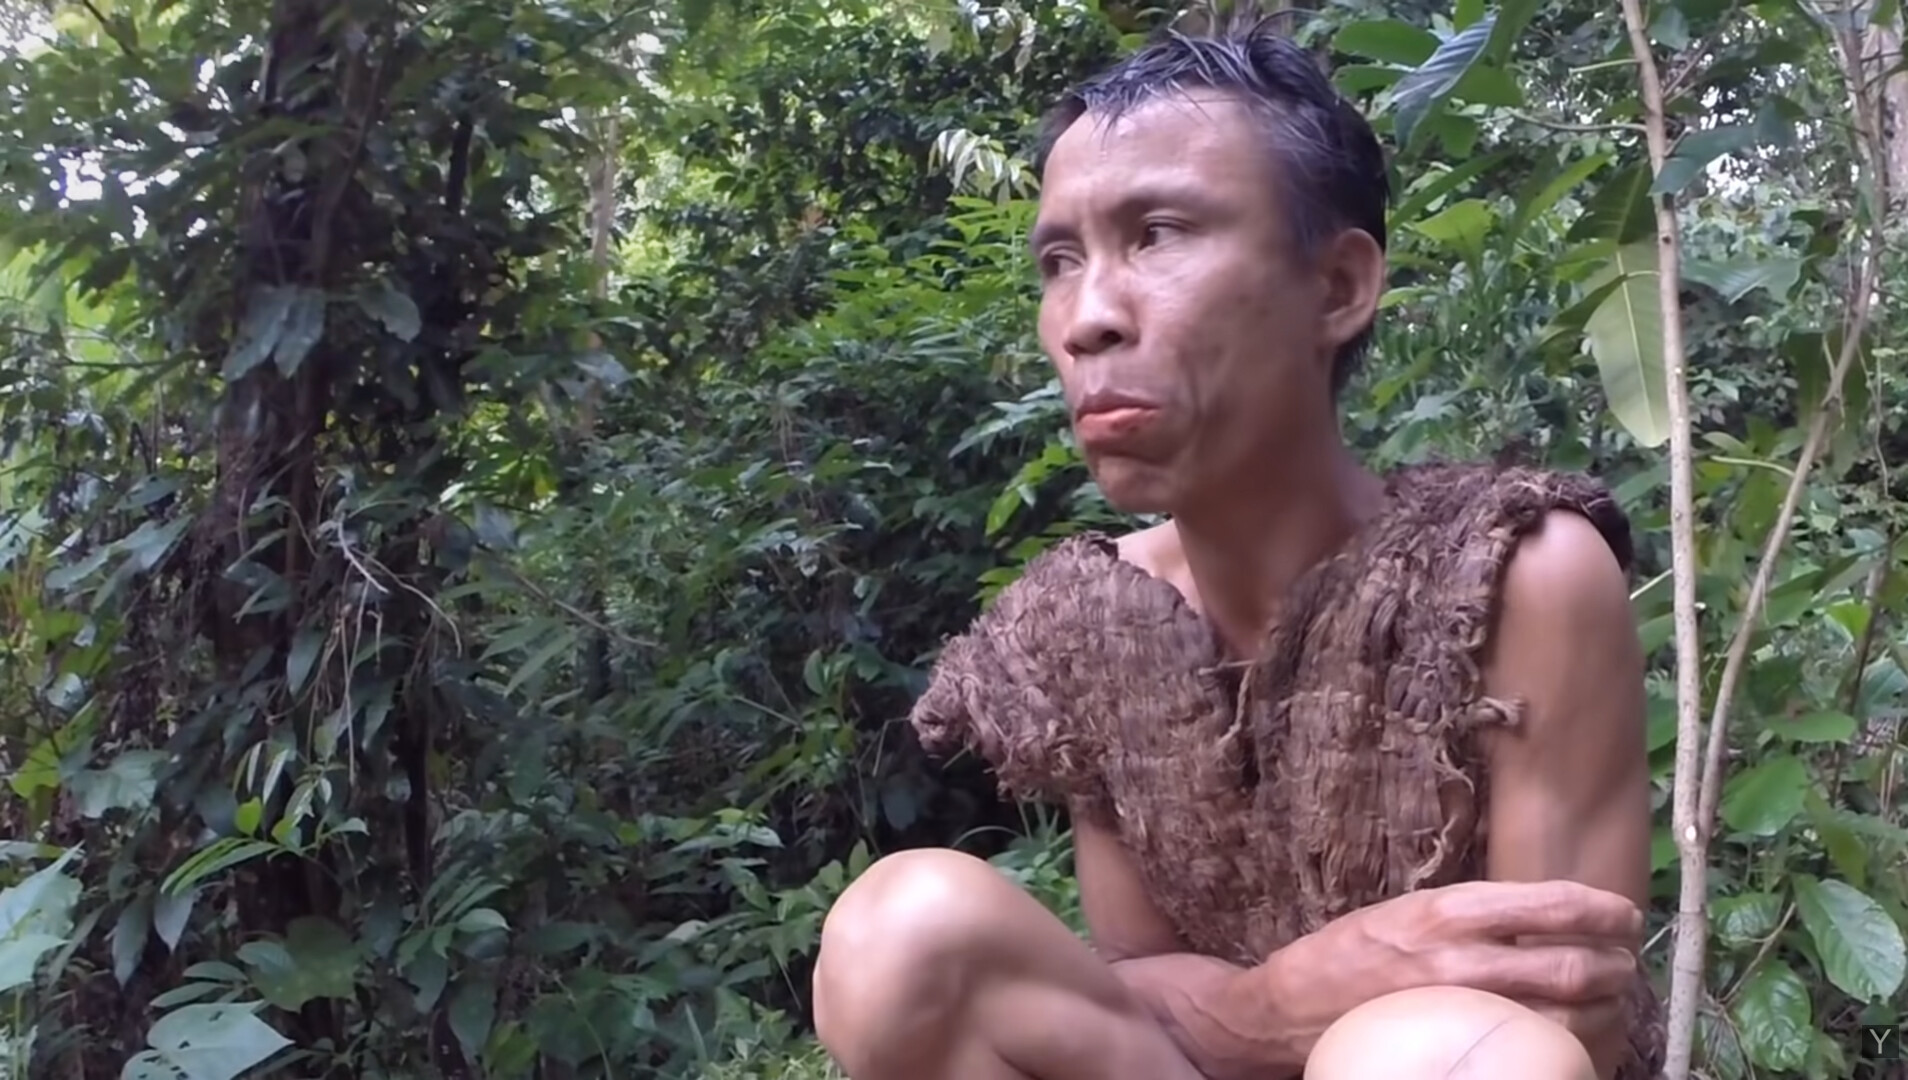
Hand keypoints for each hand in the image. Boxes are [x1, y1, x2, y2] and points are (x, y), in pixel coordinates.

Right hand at [1258, 879, 1640, 1051]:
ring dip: (1603, 1010)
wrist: (1292, 1006)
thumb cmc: (1354, 951)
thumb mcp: (1409, 911)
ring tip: (1611, 1001)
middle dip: (1615, 966)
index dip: (1602, 910)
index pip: (1548, 903)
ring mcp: (1458, 1010)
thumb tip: (1544, 915)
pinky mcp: (1455, 1047)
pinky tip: (1576, 1036)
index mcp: (1447, 910)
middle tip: (1626, 965)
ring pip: (1562, 1016)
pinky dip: (1569, 1042)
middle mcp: (1458, 958)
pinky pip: (1531, 1049)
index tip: (1626, 915)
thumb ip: (1471, 914)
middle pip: (1570, 965)